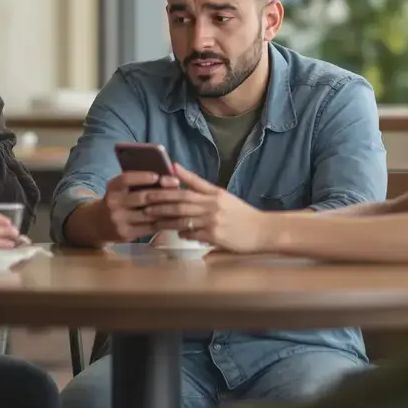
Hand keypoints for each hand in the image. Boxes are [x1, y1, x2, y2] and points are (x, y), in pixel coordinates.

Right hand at [89, 171, 178, 242]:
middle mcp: (113, 203)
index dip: (142, 177)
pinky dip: (163, 222)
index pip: (126, 179)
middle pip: (141, 197)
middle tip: (178, 188)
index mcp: (112, 188)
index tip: (157, 175)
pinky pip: (149, 227)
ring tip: (181, 203)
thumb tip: (163, 176)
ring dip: (166, 209)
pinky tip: (174, 218)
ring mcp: (119, 220)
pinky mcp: (126, 233)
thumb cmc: (116, 202)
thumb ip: (135, 184)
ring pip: (148, 214)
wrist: (96, 224)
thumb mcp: (119, 190)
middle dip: (162, 193)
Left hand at [146, 164, 262, 252]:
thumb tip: (178, 170)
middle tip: (145, 201)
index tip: (154, 184)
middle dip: (161, 202)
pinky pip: (193, 234)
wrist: (262, 230)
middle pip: (182, 202)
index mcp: (215, 194)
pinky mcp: (215, 237)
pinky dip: (182, 233)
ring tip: (151, 218)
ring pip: (183, 219)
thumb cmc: (241, 213)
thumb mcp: (222, 196)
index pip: (189, 187)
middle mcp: (213, 206)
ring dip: (165, 219)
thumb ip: (201, 186)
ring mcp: (213, 222)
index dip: (170, 186)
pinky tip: (174, 232)